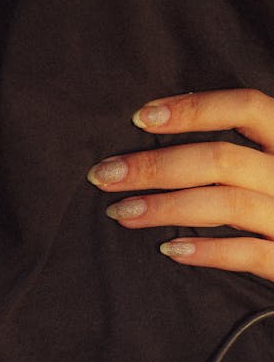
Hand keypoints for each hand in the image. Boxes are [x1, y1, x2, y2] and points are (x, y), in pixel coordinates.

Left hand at [86, 88, 273, 281]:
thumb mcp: (269, 164)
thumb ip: (237, 152)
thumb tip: (157, 131)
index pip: (247, 107)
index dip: (194, 108)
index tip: (140, 117)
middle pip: (222, 159)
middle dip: (156, 166)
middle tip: (104, 175)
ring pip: (227, 204)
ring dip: (166, 207)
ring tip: (121, 212)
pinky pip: (249, 254)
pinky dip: (207, 252)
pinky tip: (169, 249)